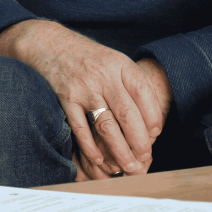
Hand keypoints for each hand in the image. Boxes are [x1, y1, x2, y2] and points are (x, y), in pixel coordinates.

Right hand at [74, 59, 171, 180]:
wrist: (54, 46)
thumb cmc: (91, 58)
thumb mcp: (116, 61)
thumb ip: (132, 84)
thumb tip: (152, 120)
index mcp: (120, 65)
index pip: (143, 91)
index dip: (153, 114)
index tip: (156, 132)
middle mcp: (104, 76)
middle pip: (127, 113)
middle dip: (139, 140)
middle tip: (145, 156)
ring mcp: (84, 89)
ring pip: (106, 125)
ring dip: (119, 149)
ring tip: (129, 166)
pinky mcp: (67, 99)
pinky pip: (80, 128)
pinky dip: (90, 147)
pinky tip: (100, 158)